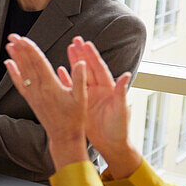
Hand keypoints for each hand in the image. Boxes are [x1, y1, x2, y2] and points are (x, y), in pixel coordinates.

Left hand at [3, 34, 87, 169]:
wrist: (63, 136)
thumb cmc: (75, 118)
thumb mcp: (82, 98)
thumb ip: (80, 79)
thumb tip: (82, 62)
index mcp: (51, 86)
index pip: (39, 63)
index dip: (31, 50)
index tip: (24, 38)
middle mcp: (39, 89)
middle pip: (28, 65)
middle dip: (20, 49)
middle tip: (13, 35)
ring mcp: (33, 95)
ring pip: (22, 72)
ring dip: (15, 57)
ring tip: (9, 45)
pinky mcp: (31, 100)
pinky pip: (19, 84)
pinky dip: (13, 73)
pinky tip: (9, 64)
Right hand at [66, 37, 140, 177]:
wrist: (112, 145)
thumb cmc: (119, 129)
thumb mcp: (120, 110)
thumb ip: (121, 92)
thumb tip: (126, 75)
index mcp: (109, 89)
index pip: (99, 69)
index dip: (92, 56)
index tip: (86, 43)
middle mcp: (99, 89)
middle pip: (89, 68)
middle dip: (82, 54)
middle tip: (75, 40)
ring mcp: (89, 96)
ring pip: (80, 75)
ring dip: (74, 62)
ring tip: (68, 49)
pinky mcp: (82, 104)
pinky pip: (73, 88)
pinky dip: (66, 79)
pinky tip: (59, 70)